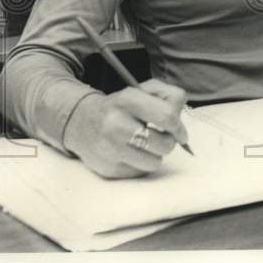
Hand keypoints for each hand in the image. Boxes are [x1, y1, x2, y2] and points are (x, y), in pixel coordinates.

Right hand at [63, 79, 188, 177]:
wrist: (82, 123)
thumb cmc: (121, 106)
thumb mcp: (142, 90)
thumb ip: (168, 96)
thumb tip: (181, 123)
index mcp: (127, 100)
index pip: (167, 116)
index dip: (179, 126)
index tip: (178, 130)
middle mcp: (116, 124)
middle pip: (164, 144)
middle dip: (170, 141)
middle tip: (163, 137)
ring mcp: (111, 149)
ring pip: (155, 162)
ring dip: (156, 154)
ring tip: (145, 144)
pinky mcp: (109, 169)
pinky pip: (141, 172)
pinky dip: (142, 163)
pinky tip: (131, 152)